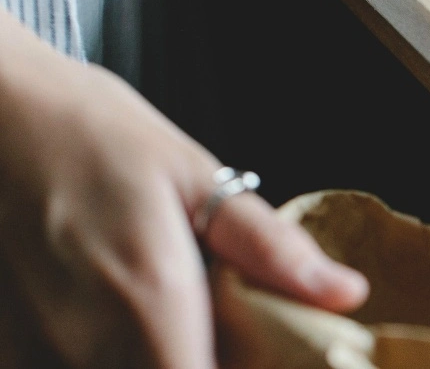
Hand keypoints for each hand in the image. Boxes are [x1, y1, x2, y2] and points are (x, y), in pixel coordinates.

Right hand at [0, 11, 367, 367]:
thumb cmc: (94, 134)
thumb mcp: (195, 176)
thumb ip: (270, 249)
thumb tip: (346, 294)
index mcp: (151, 300)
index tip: (268, 353)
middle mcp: (86, 344)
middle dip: (209, 361)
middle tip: (226, 319)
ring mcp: (36, 353)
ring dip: (163, 353)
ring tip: (177, 306)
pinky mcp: (10, 350)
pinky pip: (74, 367)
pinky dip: (116, 351)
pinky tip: (124, 308)